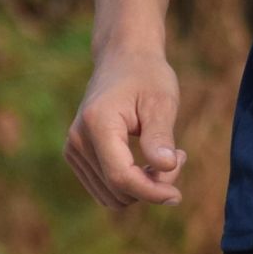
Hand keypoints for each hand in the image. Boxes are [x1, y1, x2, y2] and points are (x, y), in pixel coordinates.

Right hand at [65, 51, 185, 207]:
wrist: (122, 58)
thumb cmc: (146, 76)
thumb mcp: (161, 102)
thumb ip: (161, 137)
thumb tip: (167, 168)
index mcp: (97, 124)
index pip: (121, 177)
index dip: (151, 192)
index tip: (177, 194)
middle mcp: (77, 139)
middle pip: (117, 190)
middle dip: (151, 185)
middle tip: (179, 156)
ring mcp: (73, 149)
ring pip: (111, 195)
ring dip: (141, 186)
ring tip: (164, 156)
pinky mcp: (75, 154)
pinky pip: (104, 188)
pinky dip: (129, 184)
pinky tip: (148, 161)